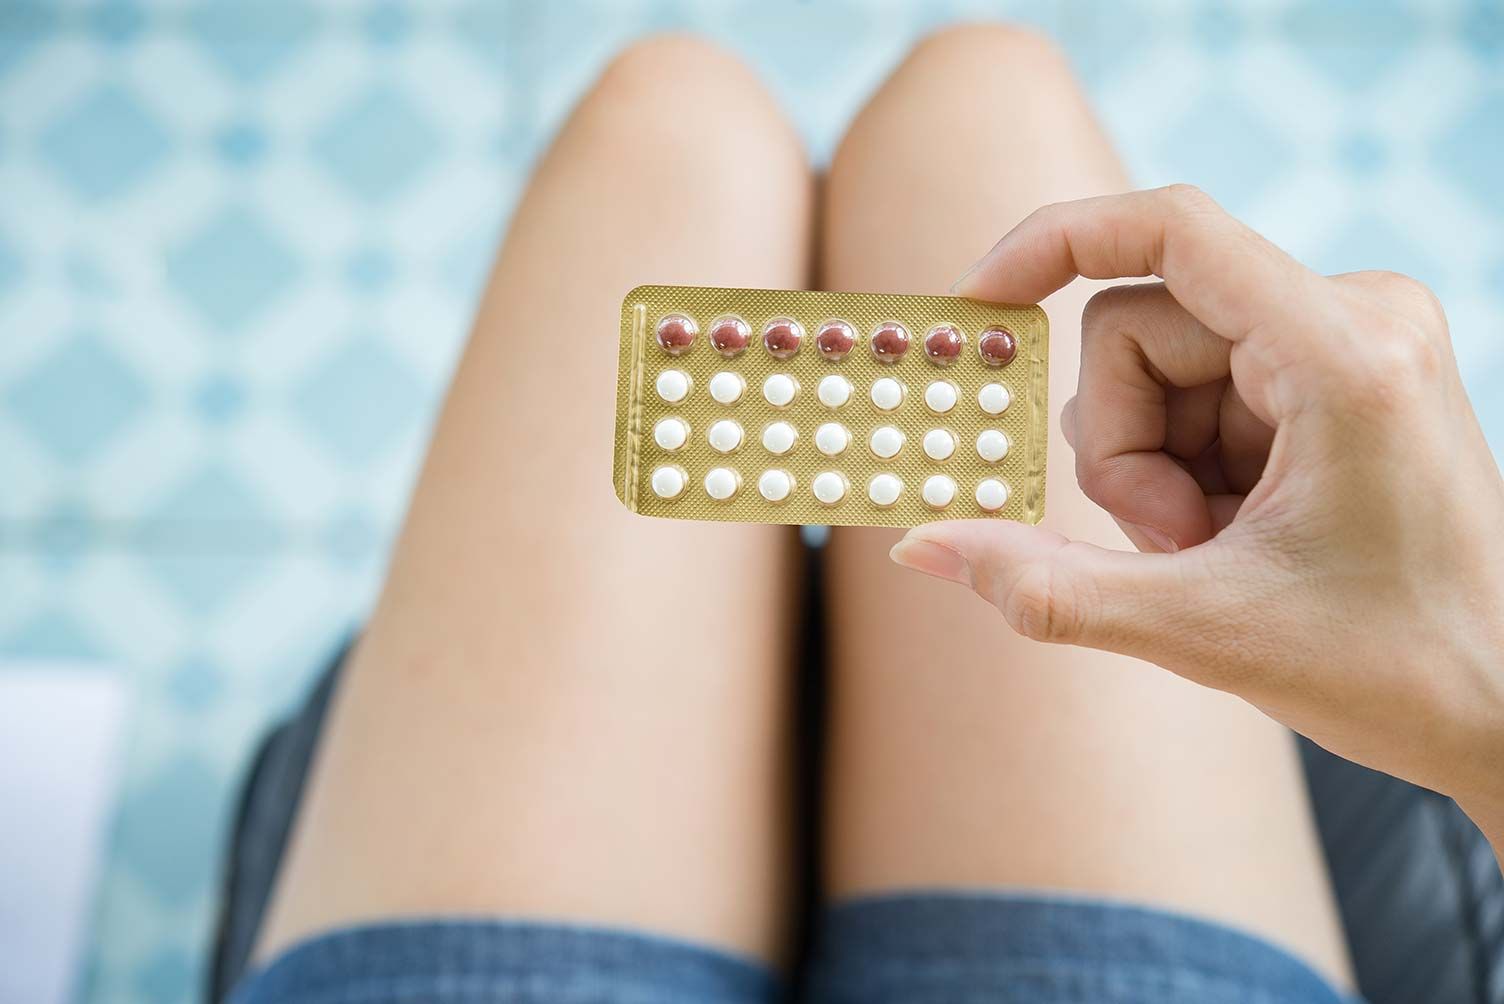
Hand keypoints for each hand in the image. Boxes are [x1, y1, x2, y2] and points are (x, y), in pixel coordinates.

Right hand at [893, 185, 1503, 842]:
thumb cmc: (1396, 670)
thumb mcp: (1202, 632)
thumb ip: (1048, 587)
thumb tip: (920, 548)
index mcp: (1342, 352)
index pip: (1171, 229)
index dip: (1055, 243)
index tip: (979, 300)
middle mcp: (1353, 317)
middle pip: (1137, 330)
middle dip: (1124, 449)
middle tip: (1172, 546)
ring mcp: (1345, 342)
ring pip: (1157, 366)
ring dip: (1150, 468)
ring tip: (1209, 554)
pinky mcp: (1333, 375)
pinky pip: (1198, 393)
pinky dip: (1184, 470)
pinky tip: (1230, 539)